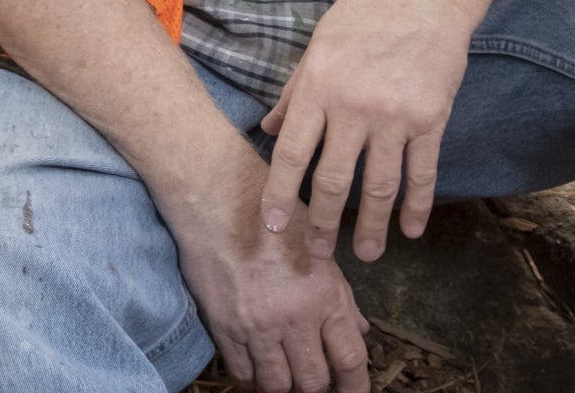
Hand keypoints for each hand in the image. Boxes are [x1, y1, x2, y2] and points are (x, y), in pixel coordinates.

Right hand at [166, 150, 374, 392]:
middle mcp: (292, 318)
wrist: (216, 200)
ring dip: (285, 384)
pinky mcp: (224, 327)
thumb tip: (358, 331)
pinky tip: (258, 363)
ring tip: (286, 371)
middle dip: (318, 385)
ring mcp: (255, 326)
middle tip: (315, 375)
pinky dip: (253, 376)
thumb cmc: (273, 216)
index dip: (355, 387)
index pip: (349, 361)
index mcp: (324, 297)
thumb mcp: (319, 249)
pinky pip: (242, 373)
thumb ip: (341, 297)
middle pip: (313, 382)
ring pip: (277, 386)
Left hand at [259, 0, 481, 263]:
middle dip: (324, 223)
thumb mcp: (318, 47)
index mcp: (318, 87)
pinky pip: (422, 172)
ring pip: (380, 185)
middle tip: (318, 255)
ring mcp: (394, 115)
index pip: (292, 153)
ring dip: (373, 226)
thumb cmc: (364, 13)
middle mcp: (353, 106)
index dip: (281, 195)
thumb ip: (294, 94)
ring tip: (366, 255)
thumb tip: (267, 131)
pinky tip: (411, 229)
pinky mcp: (430, 118)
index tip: (274, 227)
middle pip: (334, 179)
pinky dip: (417, 205)